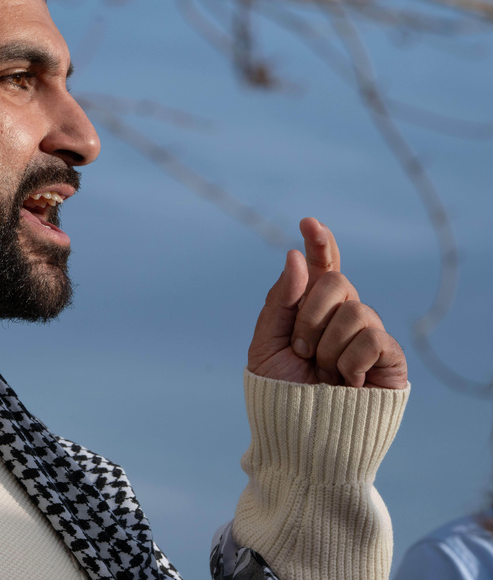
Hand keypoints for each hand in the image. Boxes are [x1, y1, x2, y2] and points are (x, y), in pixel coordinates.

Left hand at [247, 218, 407, 388]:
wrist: (300, 435)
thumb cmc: (282, 392)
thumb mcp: (267, 344)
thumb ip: (281, 300)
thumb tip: (296, 256)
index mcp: (313, 310)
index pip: (323, 268)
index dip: (320, 244)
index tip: (309, 222)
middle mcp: (343, 317)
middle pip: (337, 281)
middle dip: (310, 314)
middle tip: (301, 350)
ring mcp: (368, 335)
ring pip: (355, 310)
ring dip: (327, 345)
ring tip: (321, 372)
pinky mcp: (389, 358)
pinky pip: (373, 337)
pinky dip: (350, 360)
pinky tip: (347, 381)